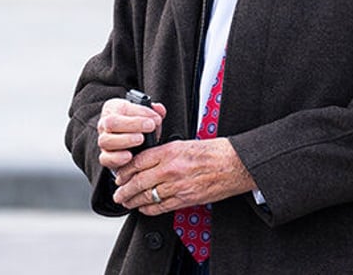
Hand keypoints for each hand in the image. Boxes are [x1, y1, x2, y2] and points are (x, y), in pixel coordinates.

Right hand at [96, 98, 165, 171]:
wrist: (129, 142)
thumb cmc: (137, 126)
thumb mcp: (145, 115)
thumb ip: (153, 111)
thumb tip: (159, 109)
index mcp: (113, 108)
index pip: (122, 107)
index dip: (140, 111)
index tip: (155, 118)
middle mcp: (104, 124)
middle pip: (111, 122)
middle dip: (132, 124)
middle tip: (150, 126)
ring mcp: (103, 141)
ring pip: (106, 140)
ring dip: (125, 140)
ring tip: (141, 139)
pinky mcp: (105, 157)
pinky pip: (105, 158)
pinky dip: (117, 158)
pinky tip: (129, 156)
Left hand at [111, 138, 256, 215]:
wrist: (235, 164)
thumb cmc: (215, 152)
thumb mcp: (186, 143)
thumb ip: (166, 152)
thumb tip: (150, 160)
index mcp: (170, 151)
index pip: (138, 162)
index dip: (125, 171)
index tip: (120, 175)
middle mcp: (170, 168)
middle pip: (138, 181)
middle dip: (124, 189)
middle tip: (117, 193)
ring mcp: (177, 185)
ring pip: (147, 196)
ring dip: (133, 201)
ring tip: (126, 202)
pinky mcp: (185, 199)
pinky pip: (161, 207)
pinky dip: (149, 209)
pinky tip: (143, 208)